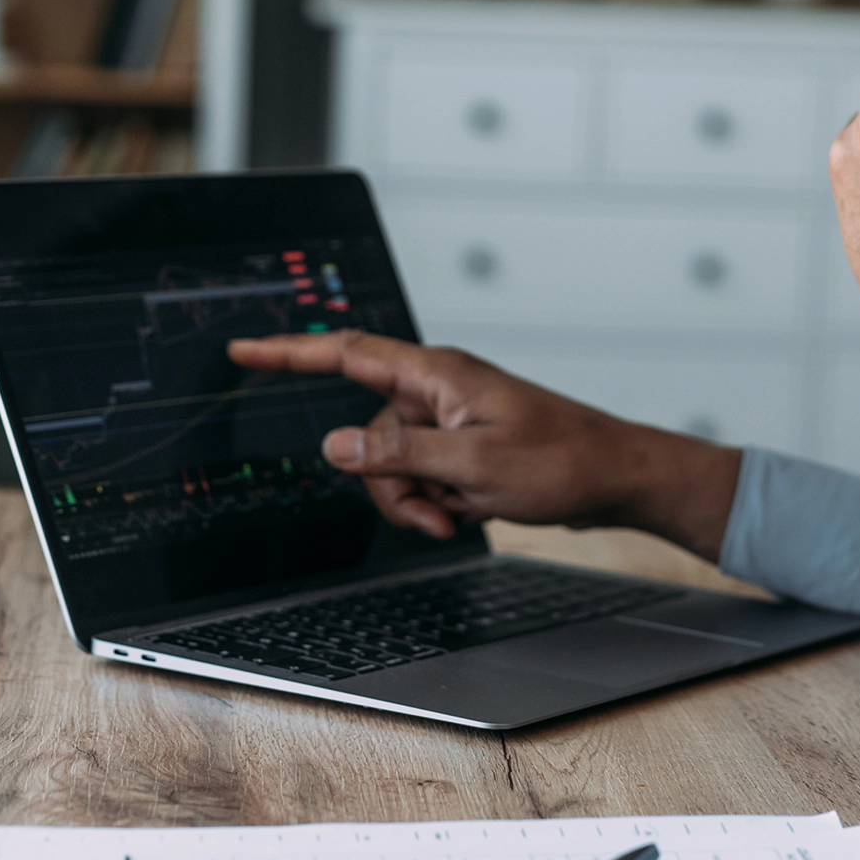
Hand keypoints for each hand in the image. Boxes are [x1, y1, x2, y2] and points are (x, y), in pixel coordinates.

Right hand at [227, 332, 742, 559]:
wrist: (616, 479)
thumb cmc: (561, 462)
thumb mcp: (472, 465)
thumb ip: (398, 455)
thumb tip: (335, 447)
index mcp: (438, 375)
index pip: (348, 354)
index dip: (290, 353)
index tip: (243, 348)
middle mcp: (440, 390)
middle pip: (369, 434)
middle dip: (390, 482)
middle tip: (438, 509)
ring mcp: (452, 419)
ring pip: (393, 464)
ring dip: (417, 499)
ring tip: (463, 512)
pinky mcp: (466, 447)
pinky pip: (424, 477)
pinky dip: (440, 501)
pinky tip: (477, 509)